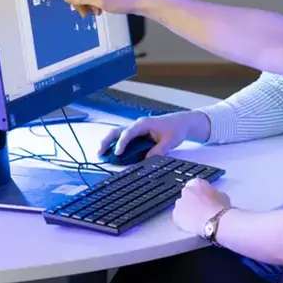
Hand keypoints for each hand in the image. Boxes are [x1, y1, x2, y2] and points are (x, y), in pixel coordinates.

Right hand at [97, 110, 211, 158]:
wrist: (182, 122)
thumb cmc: (176, 129)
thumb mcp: (171, 141)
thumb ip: (158, 150)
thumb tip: (147, 160)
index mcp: (143, 124)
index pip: (128, 133)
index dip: (121, 143)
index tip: (117, 153)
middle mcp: (137, 125)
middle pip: (117, 131)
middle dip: (107, 141)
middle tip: (100, 153)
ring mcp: (136, 129)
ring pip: (118, 134)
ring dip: (108, 143)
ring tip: (100, 154)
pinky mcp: (137, 134)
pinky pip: (123, 138)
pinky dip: (115, 145)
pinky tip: (111, 154)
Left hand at [173, 177, 231, 235]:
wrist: (215, 221)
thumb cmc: (221, 208)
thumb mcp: (222, 195)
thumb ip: (213, 194)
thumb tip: (212, 197)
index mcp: (197, 183)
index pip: (195, 185)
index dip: (200, 193)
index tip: (203, 199)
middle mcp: (186, 190)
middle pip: (187, 195)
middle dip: (191, 201)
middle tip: (200, 210)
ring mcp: (179, 203)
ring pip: (181, 207)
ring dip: (186, 211)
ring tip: (196, 219)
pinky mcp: (175, 215)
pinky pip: (178, 217)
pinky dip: (183, 221)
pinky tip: (191, 225)